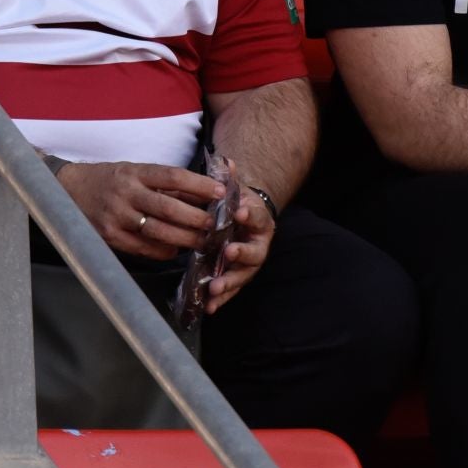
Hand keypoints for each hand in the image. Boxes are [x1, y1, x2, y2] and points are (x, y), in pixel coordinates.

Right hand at [56, 161, 223, 260]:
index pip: (173, 176)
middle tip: (217, 224)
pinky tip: (177, 249)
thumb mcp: (135, 171)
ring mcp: (116, 216)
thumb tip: (203, 191)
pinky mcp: (110, 236)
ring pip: (158, 231)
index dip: (199, 185)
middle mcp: (126, 193)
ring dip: (185, 238)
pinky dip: (164, 250)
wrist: (68, 190)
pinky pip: (143, 248)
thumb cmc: (111, 180)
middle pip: (169, 208)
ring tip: (203, 240)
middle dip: (197, 218)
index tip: (221, 192)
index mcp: (135, 172)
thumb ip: (164, 182)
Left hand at [204, 190, 276, 313]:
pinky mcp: (238, 277)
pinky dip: (221, 299)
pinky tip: (209, 307)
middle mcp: (258, 244)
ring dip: (229, 282)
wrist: (242, 221)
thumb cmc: (236, 205)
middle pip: (254, 252)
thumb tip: (226, 160)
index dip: (248, 214)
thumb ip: (229, 178)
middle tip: (228, 252)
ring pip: (242, 275)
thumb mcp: (234, 191)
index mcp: (259, 219)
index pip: (255, 216)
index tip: (238, 212)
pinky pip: (231, 290)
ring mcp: (249, 263)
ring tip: (214, 289)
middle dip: (241, 253)